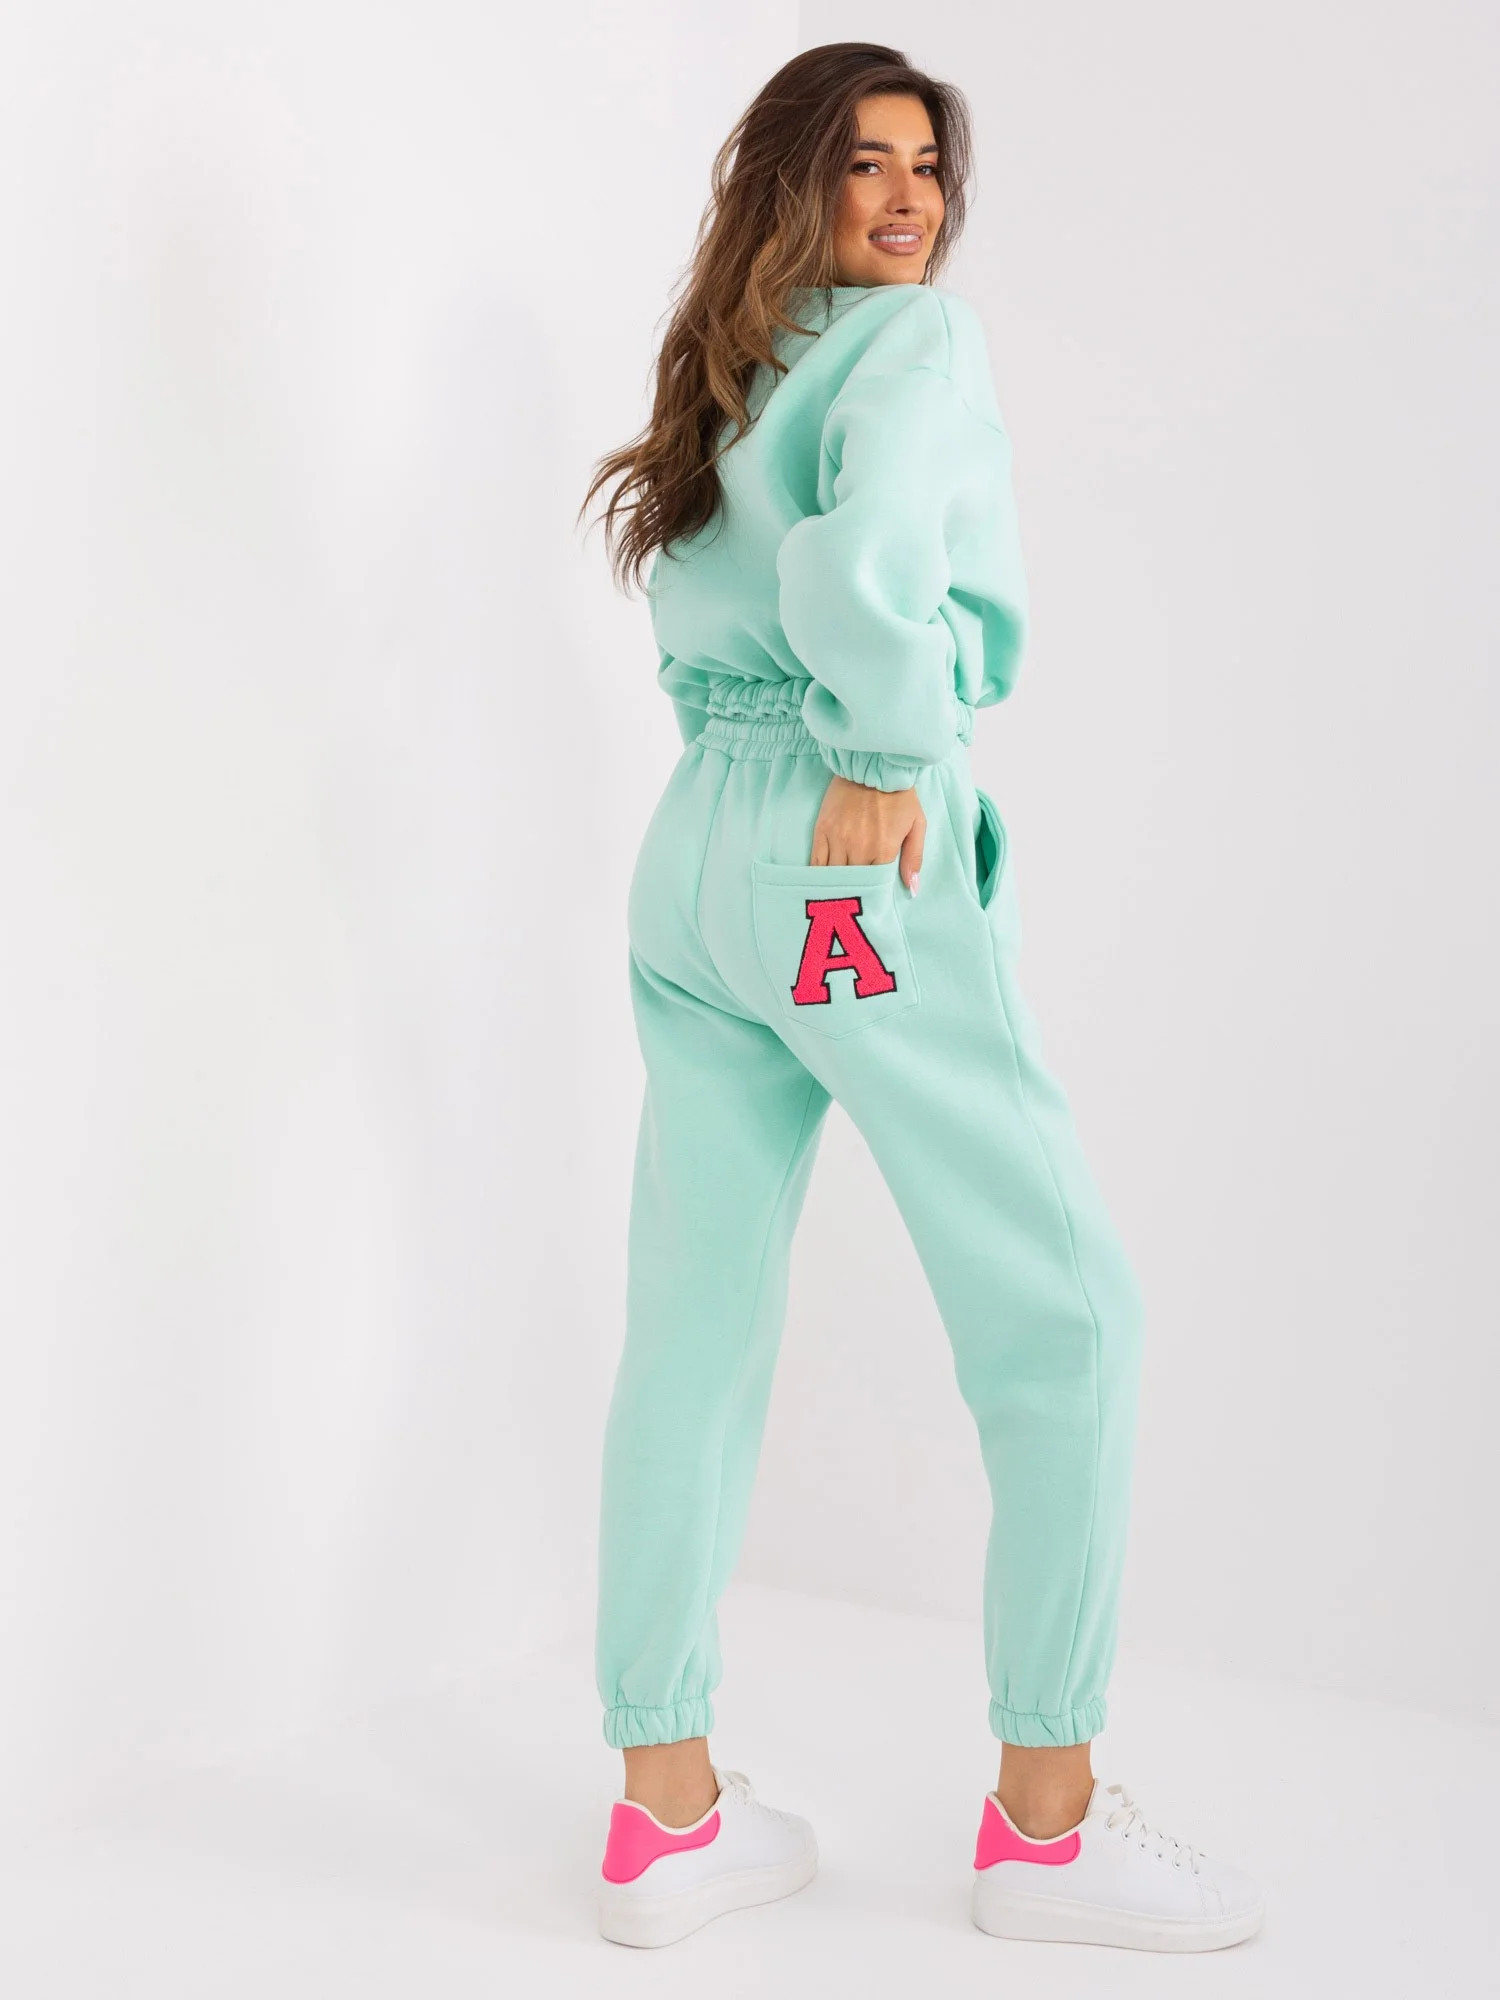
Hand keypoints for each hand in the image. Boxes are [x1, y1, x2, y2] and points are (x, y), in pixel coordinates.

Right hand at [809, 774, 924, 891]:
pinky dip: (819, 875)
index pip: (875, 884)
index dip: (874, 891)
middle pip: (854, 883)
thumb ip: (914, 858)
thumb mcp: (916, 824)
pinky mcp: (822, 830)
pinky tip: (821, 883)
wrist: (872, 765)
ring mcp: (838, 840)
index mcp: (883, 851)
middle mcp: (859, 849)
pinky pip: (816, 862)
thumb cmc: (898, 795)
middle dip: (855, 892)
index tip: (873, 897)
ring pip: (834, 876)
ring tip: (839, 894)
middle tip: (855, 900)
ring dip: (837, 886)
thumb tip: (912, 888)